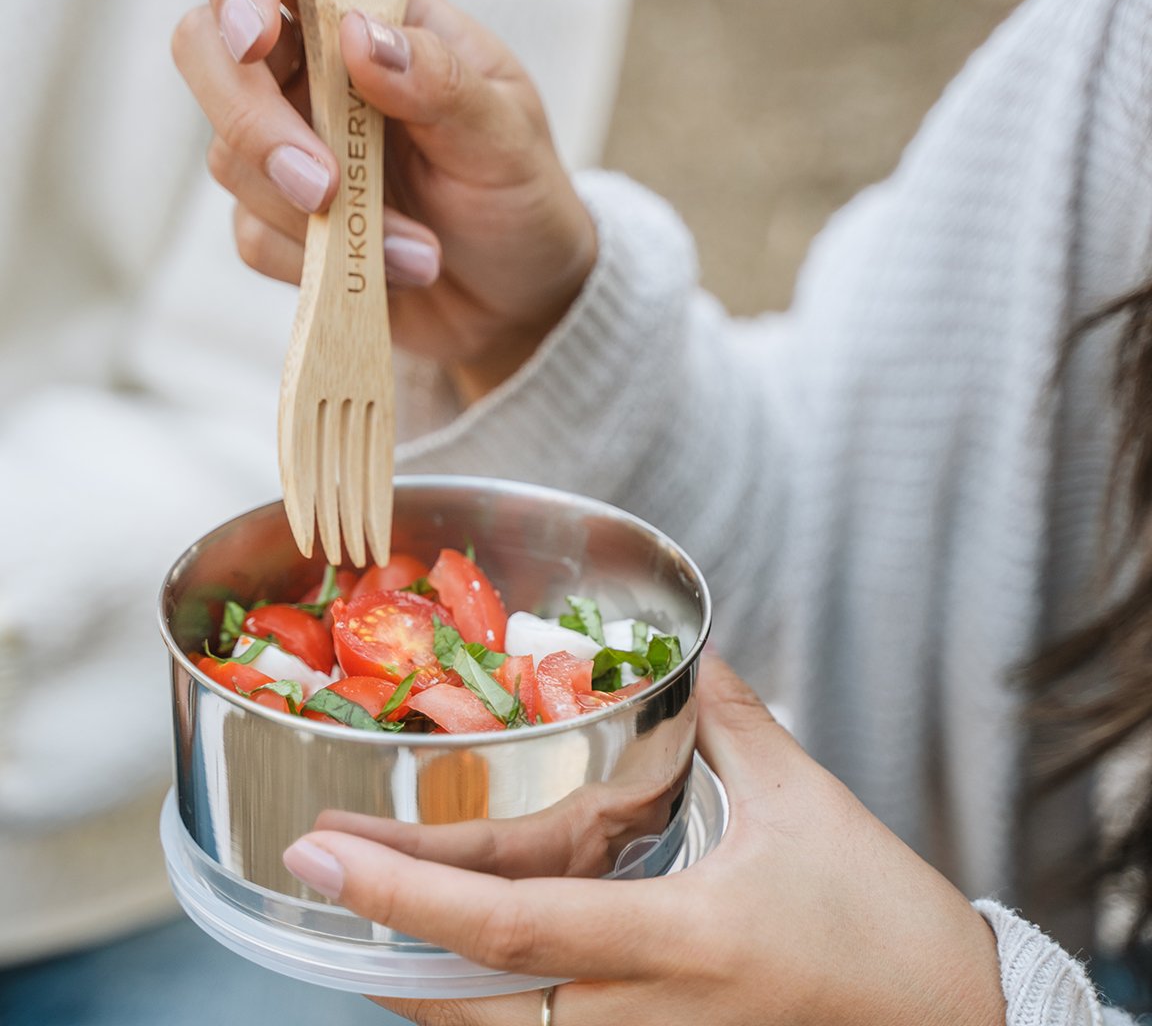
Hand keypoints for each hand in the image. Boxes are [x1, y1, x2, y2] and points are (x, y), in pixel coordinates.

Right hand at [172, 0, 595, 401]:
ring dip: (316, 218)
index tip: (255, 38)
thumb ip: (440, 82)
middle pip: (208, 49)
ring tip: (420, 253)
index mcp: (375, 14)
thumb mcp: (505, 137)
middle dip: (253, 122)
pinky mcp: (283, 220)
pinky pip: (254, 235)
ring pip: (229, 157)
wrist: (520, 297)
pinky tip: (395, 272)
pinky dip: (320, 262)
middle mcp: (317, 70)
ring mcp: (293, 144)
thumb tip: (360, 34)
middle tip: (325, 186)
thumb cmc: (521, 198)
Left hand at [282, 656, 1006, 1025]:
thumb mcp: (803, 800)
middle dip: (378, 938)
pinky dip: (484, 1006)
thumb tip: (686, 655)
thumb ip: (730, 718)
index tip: (327, 848)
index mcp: (682, 939)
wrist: (947, 1023)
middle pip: (473, 1000)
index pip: (512, 922)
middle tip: (314, 868)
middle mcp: (645, 1017)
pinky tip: (455, 963)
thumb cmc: (880, 918)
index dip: (406, 889)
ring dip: (419, 981)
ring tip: (365, 911)